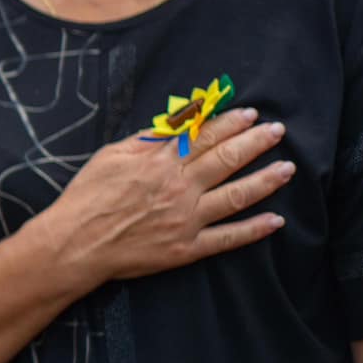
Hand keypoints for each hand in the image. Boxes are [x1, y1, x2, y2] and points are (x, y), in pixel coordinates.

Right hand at [36, 107, 291, 291]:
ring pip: (236, 196)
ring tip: (288, 169)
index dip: (229, 123)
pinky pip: (227, 238)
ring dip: (265, 180)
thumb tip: (174, 125)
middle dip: (256, 143)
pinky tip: (276, 221)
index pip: (203, 137)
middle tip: (278, 131)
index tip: (250, 114)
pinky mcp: (187, 249)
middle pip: (226, 160)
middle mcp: (179, 188)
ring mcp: (186, 220)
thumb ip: (145, 141)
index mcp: (159, 163)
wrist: (75, 244)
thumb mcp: (109, 157)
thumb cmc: (87, 198)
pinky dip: (253, 231)